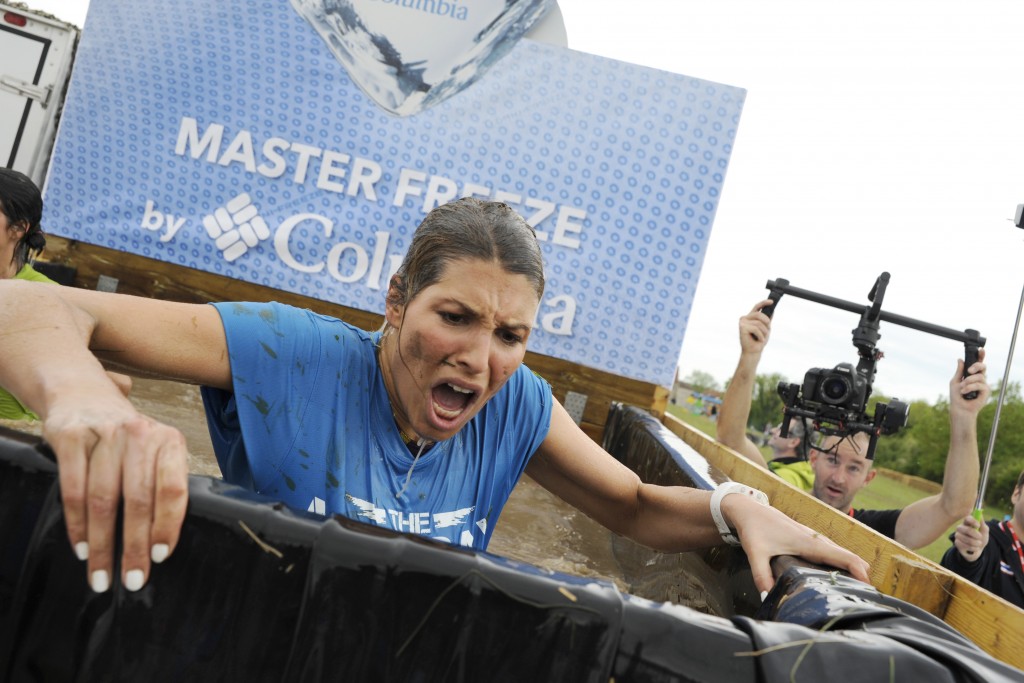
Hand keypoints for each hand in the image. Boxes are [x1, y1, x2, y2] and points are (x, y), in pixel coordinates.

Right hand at [42, 392, 189, 593]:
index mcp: (169, 441)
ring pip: (103, 501)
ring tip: (100, 575)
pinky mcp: (72, 437)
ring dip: (101, 544)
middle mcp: (140, 435)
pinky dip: (77, 524)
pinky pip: (74, 490)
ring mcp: (105, 434)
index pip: (173, 489)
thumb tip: (163, 542)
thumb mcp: (153, 451)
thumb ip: (161, 484)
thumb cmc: (125, 437)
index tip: (159, 557)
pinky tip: (80, 548)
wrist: (82, 394)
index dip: (167, 526)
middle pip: (138, 501)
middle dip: (134, 546)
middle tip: (131, 580)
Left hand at [723, 494, 870, 593]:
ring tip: (856, 592)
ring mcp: (814, 539)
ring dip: (851, 569)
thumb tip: (768, 599)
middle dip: (861, 574)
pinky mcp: (808, 540)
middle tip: (866, 598)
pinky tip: (837, 578)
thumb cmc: (754, 529)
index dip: (860, 571)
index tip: (869, 588)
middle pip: (848, 557)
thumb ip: (762, 577)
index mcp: (810, 543)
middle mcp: (816, 540)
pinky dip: (840, 564)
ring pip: (840, 554)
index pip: (844, 556)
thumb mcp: (755, 554)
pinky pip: (831, 553)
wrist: (748, 509)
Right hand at [738, 299, 773, 354]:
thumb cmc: (758, 341)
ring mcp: (742, 322)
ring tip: (761, 338)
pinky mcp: (742, 327)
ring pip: (759, 323)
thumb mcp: (766, 329)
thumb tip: (772, 311)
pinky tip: (758, 340)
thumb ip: (767, 320)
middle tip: (767, 331)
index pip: (757, 307)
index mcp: (750, 317)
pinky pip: (756, 329)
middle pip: (759, 315)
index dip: (764, 303)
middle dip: (766, 323)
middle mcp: (745, 318)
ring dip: (764, 332)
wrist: (753, 352)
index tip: (772, 302)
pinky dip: (760, 336)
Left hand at [951, 349, 989, 415]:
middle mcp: (979, 378)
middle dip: (976, 366)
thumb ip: (959, 371)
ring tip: (962, 388)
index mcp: (972, 374)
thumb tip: (960, 359)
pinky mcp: (986, 391)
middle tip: (969, 371)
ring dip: (968, 381)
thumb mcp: (955, 381)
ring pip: (980, 376)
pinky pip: (980, 385)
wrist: (959, 408)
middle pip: (983, 366)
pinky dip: (970, 388)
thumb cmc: (956, 395)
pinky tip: (965, 392)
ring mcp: (984, 384)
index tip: (981, 350)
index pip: (978, 363)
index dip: (981, 356)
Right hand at [953, 514, 988, 562]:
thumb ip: (982, 523)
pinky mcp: (957, 542)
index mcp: (967, 522)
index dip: (972, 521)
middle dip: (975, 534)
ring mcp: (958, 535)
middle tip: (980, 537)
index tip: (978, 525)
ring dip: (975, 543)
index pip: (967, 518)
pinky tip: (974, 548)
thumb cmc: (981, 538)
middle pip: (966, 529)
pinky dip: (972, 548)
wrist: (978, 549)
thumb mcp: (984, 531)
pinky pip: (964, 545)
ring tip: (979, 544)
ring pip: (966, 538)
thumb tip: (980, 513)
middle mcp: (961, 527)